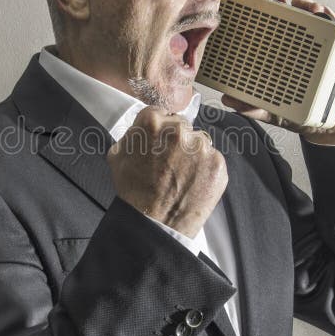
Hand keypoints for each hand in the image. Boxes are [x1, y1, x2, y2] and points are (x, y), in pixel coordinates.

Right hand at [107, 106, 227, 237]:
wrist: (154, 223)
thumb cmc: (134, 192)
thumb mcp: (117, 157)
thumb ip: (131, 135)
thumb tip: (141, 129)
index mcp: (152, 122)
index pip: (161, 112)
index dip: (159, 129)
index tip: (159, 142)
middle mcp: (179, 129)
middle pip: (181, 125)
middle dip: (176, 140)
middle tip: (169, 163)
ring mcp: (201, 146)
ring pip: (198, 142)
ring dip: (192, 154)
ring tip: (180, 175)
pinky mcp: (217, 163)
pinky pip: (212, 159)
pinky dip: (204, 169)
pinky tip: (192, 182)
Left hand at [221, 0, 334, 145]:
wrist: (327, 127)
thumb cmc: (297, 115)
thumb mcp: (271, 110)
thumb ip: (251, 106)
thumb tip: (227, 100)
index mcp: (285, 54)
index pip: (280, 24)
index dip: (277, 5)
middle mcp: (305, 47)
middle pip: (303, 15)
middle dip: (301, 2)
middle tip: (298, 4)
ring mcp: (324, 48)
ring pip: (323, 19)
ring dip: (320, 9)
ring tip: (318, 11)